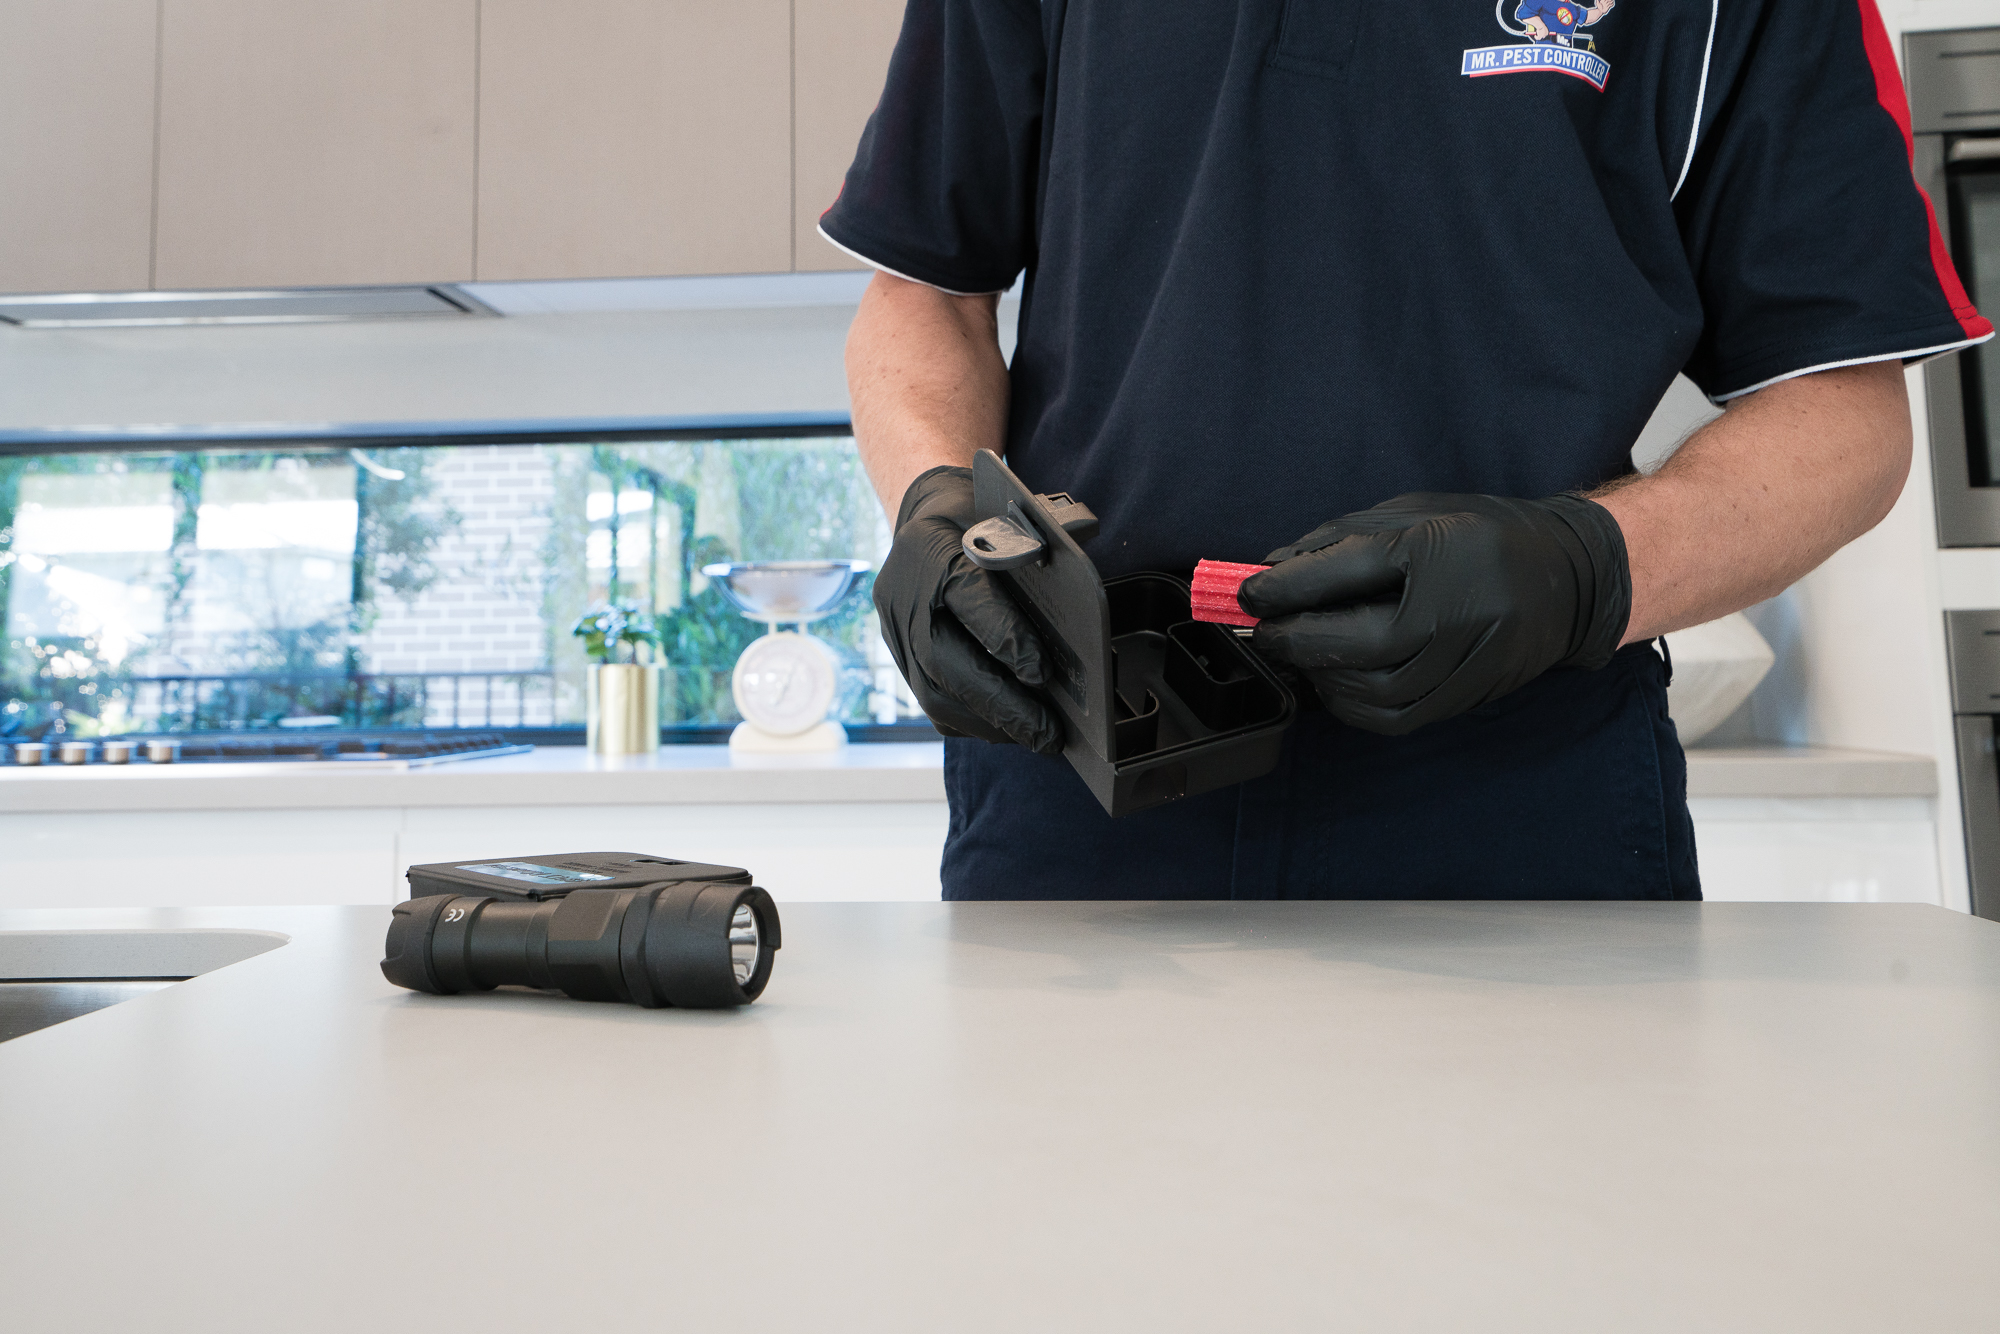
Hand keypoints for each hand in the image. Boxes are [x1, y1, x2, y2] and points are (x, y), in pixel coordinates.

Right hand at [872, 466, 1064, 752]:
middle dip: (1000, 703)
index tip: (1041, 673)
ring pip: (932, 691)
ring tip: (1033, 736)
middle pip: (943, 661)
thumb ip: (1040, 556)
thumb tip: (1077, 617)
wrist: (926, 518)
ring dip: (987, 721)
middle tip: (1046, 731)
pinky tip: (1005, 728)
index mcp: (932, 548)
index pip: (967, 599)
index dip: (1005, 639)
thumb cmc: (980, 518)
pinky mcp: (897, 655)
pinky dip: (969, 720)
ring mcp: (894, 628)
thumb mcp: (1011, 519)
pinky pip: (928, 701)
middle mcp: (903, 593)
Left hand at [1239, 493, 1631, 734]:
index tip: (1248, 593)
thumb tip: (1273, 569)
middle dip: (1298, 640)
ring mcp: (1469, 659)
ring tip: (1299, 654)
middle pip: (1359, 641)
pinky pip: (1398, 716)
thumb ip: (1342, 538)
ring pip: (1376, 690)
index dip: (1288, 586)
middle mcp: (1459, 609)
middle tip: (1266, 631)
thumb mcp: (1415, 513)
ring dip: (1323, 677)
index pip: (1350, 569)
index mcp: (1442, 548)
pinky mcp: (1470, 695)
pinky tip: (1336, 683)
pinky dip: (1354, 706)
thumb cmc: (1484, 536)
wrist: (1570, 577)